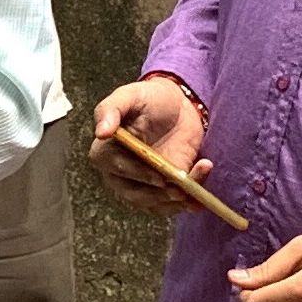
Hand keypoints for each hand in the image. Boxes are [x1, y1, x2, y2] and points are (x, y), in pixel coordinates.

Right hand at [91, 76, 208, 214]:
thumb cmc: (149, 99)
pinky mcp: (164, 190)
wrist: (178, 107)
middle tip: (178, 189)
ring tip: (192, 191)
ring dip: (173, 202)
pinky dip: (188, 203)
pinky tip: (200, 199)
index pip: (117, 169)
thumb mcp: (130, 96)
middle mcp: (120, 174)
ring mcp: (143, 185)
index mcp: (106, 152)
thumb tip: (101, 132)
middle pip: (134, 194)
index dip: (137, 174)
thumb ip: (111, 109)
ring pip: (153, 204)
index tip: (158, 175)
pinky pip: (172, 205)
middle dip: (157, 195)